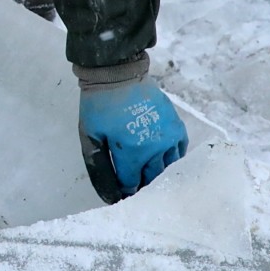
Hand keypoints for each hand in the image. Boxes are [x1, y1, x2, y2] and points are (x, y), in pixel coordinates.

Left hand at [75, 59, 187, 202]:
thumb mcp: (90, 138)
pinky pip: (179, 152)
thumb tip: (110, 196)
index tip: (119, 187)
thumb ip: (99, 169)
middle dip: (140, 183)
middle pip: (151, 179)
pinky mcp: (176, 127)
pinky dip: (171, 159)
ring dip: (156, 172)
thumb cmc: (99, 106)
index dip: (123, 188)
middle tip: (132, 178)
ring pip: (167, 168)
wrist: (118, 75)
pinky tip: (160, 158)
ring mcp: (168, 137)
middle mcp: (154, 149)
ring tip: (145, 170)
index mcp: (131, 153)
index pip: (131, 184)